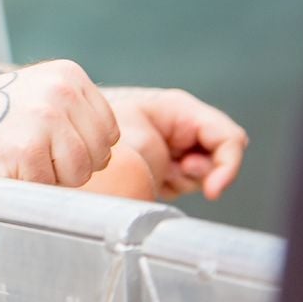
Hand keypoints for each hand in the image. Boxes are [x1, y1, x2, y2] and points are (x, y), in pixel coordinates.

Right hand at [0, 62, 120, 186]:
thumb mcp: (40, 91)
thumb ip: (76, 109)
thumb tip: (111, 145)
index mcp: (69, 75)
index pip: (109, 130)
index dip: (85, 146)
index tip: (54, 143)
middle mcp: (61, 92)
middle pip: (99, 154)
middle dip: (72, 164)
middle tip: (35, 152)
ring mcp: (45, 119)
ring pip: (81, 173)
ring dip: (54, 177)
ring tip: (23, 157)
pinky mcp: (28, 149)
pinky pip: (50, 185)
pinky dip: (30, 183)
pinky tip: (8, 163)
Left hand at [103, 87, 247, 200]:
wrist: (73, 133)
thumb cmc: (99, 129)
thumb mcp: (133, 142)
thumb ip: (159, 157)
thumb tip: (174, 177)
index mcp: (181, 110)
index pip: (229, 138)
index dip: (227, 167)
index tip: (212, 191)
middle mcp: (185, 127)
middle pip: (221, 158)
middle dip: (201, 174)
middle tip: (172, 172)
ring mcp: (178, 146)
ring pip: (204, 175)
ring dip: (182, 181)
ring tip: (154, 171)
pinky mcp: (169, 164)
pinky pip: (184, 184)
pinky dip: (170, 187)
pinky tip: (151, 177)